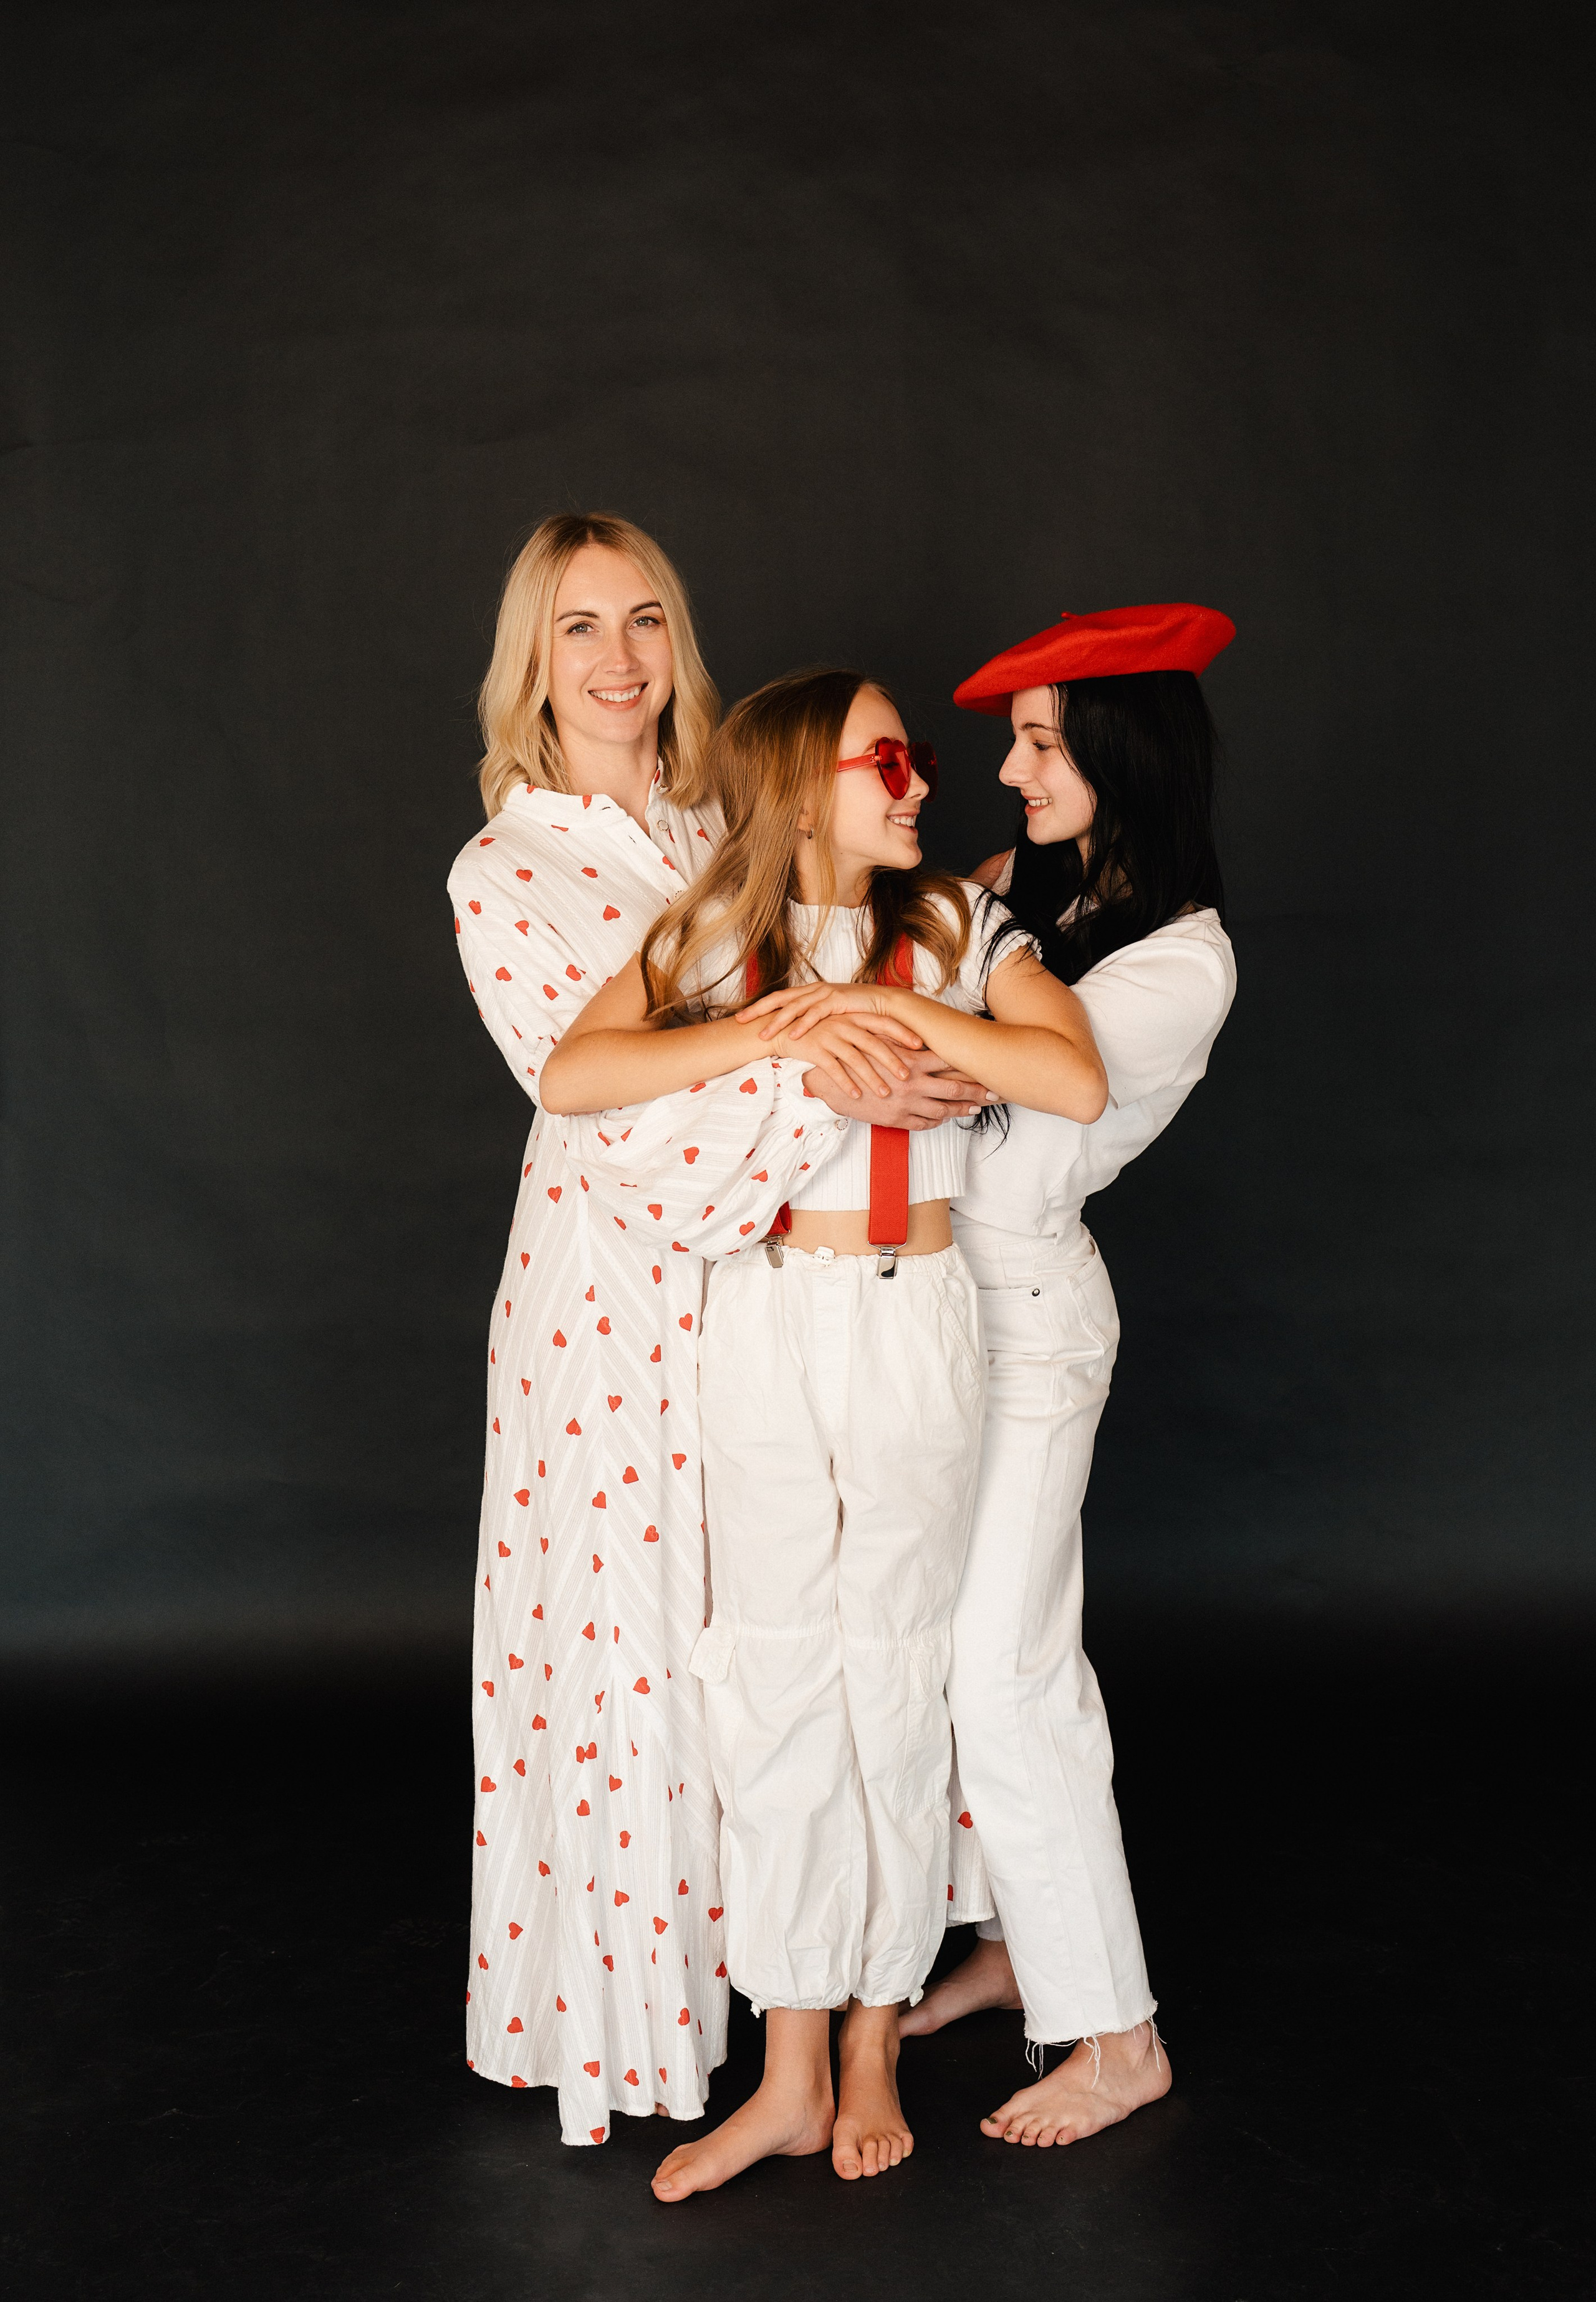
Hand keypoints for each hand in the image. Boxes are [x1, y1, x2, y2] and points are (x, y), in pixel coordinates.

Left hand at [738, 979, 899, 1040]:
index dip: (759, 1007)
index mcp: (809, 992)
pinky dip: (802, 1025)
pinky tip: (791, 1035)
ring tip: (763, 1034)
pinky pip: (815, 1014)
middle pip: (780, 999)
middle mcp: (814, 989)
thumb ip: (812, 1019)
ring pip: (795, 1007)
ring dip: (777, 1021)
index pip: (779, 998)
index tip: (741, 1017)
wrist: (883, 1004)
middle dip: (758, 1010)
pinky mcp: (837, 1001)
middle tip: (739, 1021)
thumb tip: (793, 1032)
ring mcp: (825, 993)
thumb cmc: (856, 1012)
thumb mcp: (829, 1016)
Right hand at [770, 1010, 924, 1101]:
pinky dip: (846, 1083)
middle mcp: (844, 1024)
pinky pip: (834, 1068)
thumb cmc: (817, 1029)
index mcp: (854, 1017)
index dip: (903, 1034)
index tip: (921, 1046)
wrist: (782, 1027)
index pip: (884, 1023)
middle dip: (892, 1061)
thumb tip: (891, 1046)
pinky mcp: (815, 1049)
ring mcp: (829, 1035)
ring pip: (856, 1059)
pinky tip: (856, 1096)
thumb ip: (863, 1032)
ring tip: (885, 1093)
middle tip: (907, 1077)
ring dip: (872, 1077)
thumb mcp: (842, 1025)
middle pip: (874, 1043)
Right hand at [803, 1046, 993, 1128]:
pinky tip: (944, 1118)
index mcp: (910, 1061)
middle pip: (953, 1088)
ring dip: (960, 1109)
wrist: (822, 1079)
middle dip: (976, 1092)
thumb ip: (901, 1036)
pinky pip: (921, 1124)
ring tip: (976, 1108)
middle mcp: (910, 1083)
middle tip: (996, 1095)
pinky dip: (935, 1121)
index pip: (950, 1064)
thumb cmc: (850, 1053)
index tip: (992, 1072)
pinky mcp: (892, 1119)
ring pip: (940, 1109)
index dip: (973, 1068)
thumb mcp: (876, 1037)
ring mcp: (903, 1103)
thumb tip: (923, 1033)